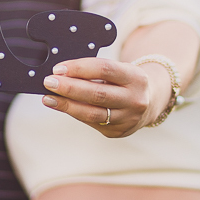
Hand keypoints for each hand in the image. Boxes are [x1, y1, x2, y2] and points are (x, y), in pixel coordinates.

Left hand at [39, 57, 164, 137]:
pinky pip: (92, 122)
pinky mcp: (118, 132)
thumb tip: (62, 74)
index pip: (104, 69)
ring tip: (49, 98)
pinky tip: (62, 106)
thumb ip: (95, 71)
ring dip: (67, 105)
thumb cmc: (126, 81)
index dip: (79, 68)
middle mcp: (135, 100)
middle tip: (49, 82)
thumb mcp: (119, 70)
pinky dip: (75, 113)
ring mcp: (128, 119)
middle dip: (69, 88)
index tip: (59, 69)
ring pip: (92, 113)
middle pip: (97, 94)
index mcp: (136, 78)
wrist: (150, 102)